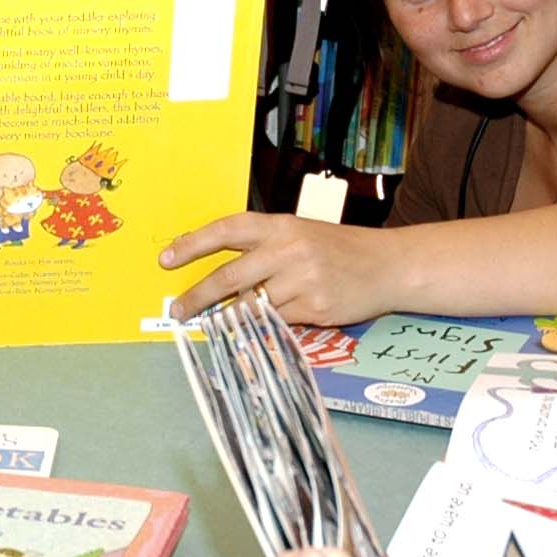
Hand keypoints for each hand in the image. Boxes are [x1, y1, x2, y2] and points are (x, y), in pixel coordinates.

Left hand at [164, 212, 398, 325]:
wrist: (390, 265)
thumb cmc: (340, 249)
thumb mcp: (301, 235)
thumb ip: (265, 248)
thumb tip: (220, 274)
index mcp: (282, 225)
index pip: (228, 229)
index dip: (193, 243)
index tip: (166, 258)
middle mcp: (289, 250)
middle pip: (229, 276)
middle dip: (197, 295)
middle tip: (177, 310)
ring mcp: (303, 281)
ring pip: (251, 306)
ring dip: (228, 318)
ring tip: (210, 325)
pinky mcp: (315, 308)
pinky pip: (277, 323)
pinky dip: (263, 327)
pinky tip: (255, 330)